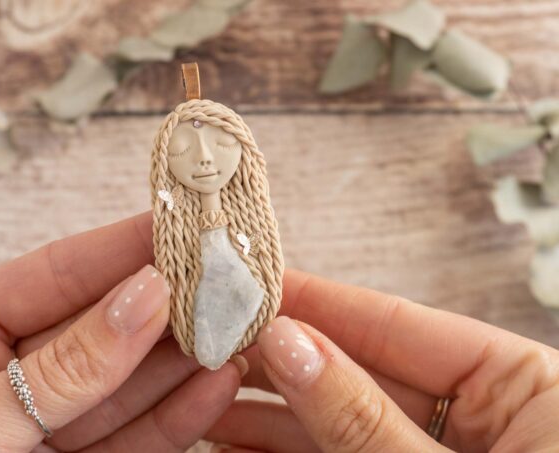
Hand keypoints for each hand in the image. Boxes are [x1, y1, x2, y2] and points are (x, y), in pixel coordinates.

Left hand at [0, 212, 242, 451]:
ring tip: (238, 327)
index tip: (185, 224)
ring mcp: (43, 426)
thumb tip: (142, 299)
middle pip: (103, 327)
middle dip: (168, 302)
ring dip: (184, 358)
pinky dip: (176, 416)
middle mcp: (8, 373)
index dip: (124, 247)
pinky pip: (130, 440)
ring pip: (126, 384)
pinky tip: (215, 384)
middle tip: (228, 275)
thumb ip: (61, 369)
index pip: (57, 274)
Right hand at [207, 269, 558, 451]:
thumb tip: (289, 344)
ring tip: (205, 395)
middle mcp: (482, 415)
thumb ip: (363, 416)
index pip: (398, 323)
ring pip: (340, 422)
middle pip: (360, 369)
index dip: (321, 302)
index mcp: (521, 384)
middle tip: (212, 341)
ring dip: (271, 415)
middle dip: (282, 360)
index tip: (254, 285)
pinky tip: (233, 446)